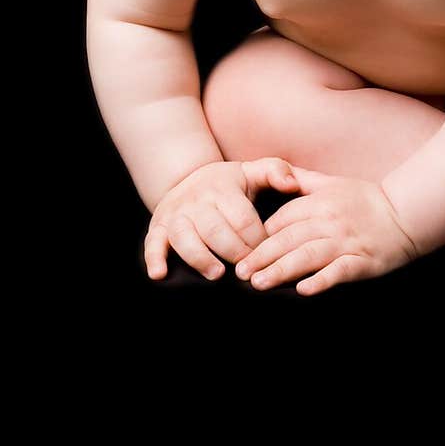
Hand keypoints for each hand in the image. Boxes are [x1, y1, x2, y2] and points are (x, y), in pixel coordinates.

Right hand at [144, 157, 300, 280]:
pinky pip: (152, 243)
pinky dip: (154, 259)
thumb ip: (275, 171)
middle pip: (216, 230)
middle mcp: (197, 200)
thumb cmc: (229, 184)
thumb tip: (292, 183)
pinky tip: (160, 274)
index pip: (243, 218)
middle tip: (248, 270)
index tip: (267, 253)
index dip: (257, 239)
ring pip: (184, 237)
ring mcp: (176, 214)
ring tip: (217, 273)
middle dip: (234, 252)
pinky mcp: (158, 228)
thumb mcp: (251, 171)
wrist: (187, 180)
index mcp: (222, 188)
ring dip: (200, 257)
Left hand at [235, 167, 419, 296]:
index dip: (261, 236)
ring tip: (260, 283)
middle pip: (290, 239)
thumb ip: (302, 179)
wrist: (406, 213)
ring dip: (282, 269)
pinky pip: (339, 271)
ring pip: (309, 255)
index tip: (242, 250)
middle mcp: (331, 220)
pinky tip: (304, 290)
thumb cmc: (365, 199)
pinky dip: (322, 280)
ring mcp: (347, 241)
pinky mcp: (363, 261)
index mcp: (321, 201)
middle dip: (262, 256)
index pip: (283, 219)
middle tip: (240, 273)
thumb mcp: (332, 182)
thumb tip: (275, 176)